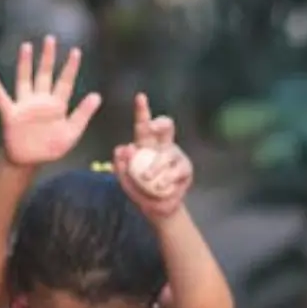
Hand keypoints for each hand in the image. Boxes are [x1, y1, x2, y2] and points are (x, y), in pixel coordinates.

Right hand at [0, 37, 100, 166]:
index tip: (76, 51)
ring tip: (27, 46)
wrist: (29, 159)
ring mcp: (25, 106)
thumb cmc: (50, 146)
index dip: (70, 68)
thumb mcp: (72, 132)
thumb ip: (83, 114)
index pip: (65, 83)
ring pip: (24, 80)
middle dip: (48, 57)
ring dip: (25, 64)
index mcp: (57, 106)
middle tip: (51, 39)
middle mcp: (40, 101)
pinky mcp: (11, 115)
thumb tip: (97, 95)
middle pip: (44, 75)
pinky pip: (2, 99)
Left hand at [113, 94, 192, 219]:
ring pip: (167, 153)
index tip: (140, 97)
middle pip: (166, 126)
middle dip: (159, 124)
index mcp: (147, 144)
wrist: (160, 210)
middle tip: (150, 127)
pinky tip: (160, 187)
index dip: (143, 111)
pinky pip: (176, 171)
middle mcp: (164, 146)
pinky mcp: (185, 170)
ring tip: (146, 178)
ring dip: (155, 165)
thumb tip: (124, 147)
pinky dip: (166, 179)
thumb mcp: (125, 180)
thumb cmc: (141, 192)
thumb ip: (121, 166)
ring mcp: (177, 157)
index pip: (144, 125)